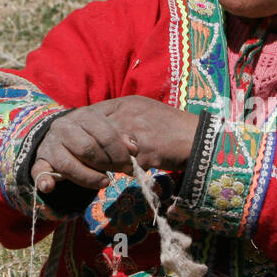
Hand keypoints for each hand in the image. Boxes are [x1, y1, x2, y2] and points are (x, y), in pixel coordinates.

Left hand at [31, 96, 199, 193]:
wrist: (196, 137)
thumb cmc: (168, 124)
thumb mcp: (141, 109)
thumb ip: (119, 115)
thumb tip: (97, 126)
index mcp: (125, 104)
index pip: (90, 116)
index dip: (83, 133)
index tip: (80, 144)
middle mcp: (127, 116)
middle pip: (94, 136)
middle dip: (90, 152)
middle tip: (89, 162)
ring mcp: (135, 134)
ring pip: (106, 152)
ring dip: (104, 163)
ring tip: (109, 168)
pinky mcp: (145, 153)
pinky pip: (123, 165)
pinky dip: (122, 171)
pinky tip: (126, 172)